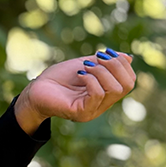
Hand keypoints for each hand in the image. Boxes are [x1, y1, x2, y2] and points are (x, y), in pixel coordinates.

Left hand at [14, 47, 135, 134]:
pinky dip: (91, 80)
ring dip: (101, 71)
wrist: (36, 88)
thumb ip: (106, 62)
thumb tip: (128, 57)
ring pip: (114, 89)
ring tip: (84, 67)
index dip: (122, 64)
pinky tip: (80, 74)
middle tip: (96, 58)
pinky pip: (98, 94)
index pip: (129, 81)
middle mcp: (102, 105)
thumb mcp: (87, 64)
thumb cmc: (59, 77)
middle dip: (115, 66)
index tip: (104, 53)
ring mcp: (92, 110)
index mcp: (106, 94)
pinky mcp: (81, 113)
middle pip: (126, 85)